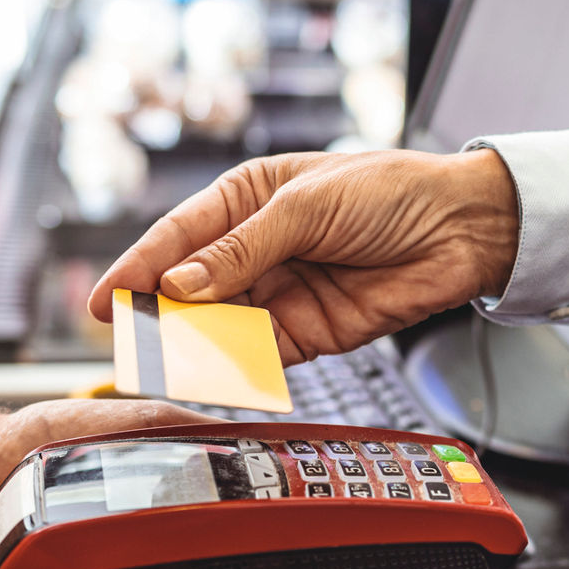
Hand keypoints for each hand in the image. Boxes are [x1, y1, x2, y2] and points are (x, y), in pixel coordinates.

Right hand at [89, 149, 519, 362]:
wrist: (463, 228)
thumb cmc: (391, 191)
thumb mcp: (307, 205)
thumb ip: (242, 249)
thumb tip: (181, 283)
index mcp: (247, 198)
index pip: (178, 235)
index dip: (137, 266)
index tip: (104, 301)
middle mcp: (255, 247)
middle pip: (189, 286)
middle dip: (159, 314)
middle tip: (128, 343)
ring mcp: (279, 293)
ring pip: (218, 326)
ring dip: (193, 345)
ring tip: (165, 364)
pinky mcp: (307, 334)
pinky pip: (259, 356)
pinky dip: (236, 369)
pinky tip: (217, 376)